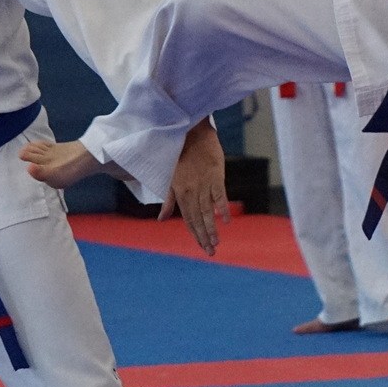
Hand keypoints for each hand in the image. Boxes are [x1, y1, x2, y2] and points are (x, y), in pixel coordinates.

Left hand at [161, 119, 227, 255]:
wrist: (192, 135)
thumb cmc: (179, 156)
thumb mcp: (170, 178)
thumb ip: (168, 200)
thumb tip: (161, 219)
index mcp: (180, 192)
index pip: (188, 219)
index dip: (194, 234)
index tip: (201, 246)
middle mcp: (192, 191)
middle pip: (198, 218)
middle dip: (204, 237)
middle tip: (210, 251)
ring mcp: (204, 184)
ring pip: (208, 211)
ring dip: (212, 228)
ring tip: (216, 242)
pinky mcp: (216, 176)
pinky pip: (220, 195)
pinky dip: (223, 208)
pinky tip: (227, 220)